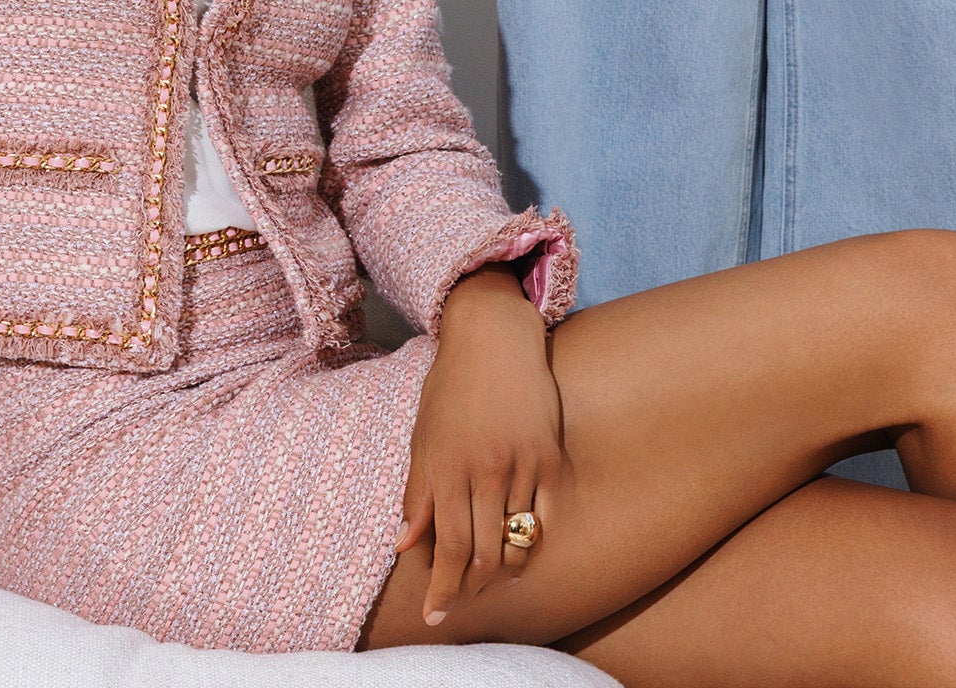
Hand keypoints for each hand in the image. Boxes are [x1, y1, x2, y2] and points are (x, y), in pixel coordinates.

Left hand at [397, 265, 565, 625]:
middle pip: (485, 554)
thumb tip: (406, 544)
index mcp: (445, 468)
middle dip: (471, 590)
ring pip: (518, 541)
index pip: (448, 548)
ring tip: (491, 583)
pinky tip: (523, 552)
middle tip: (460, 603)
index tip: (433, 615)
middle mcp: (484, 471)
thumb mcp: (422, 437)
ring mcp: (521, 464)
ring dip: (505, 572)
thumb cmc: (451, 389)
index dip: (442, 589)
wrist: (493, 339)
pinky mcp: (550, 456)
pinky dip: (536, 543)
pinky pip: (548, 517)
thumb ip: (417, 492)